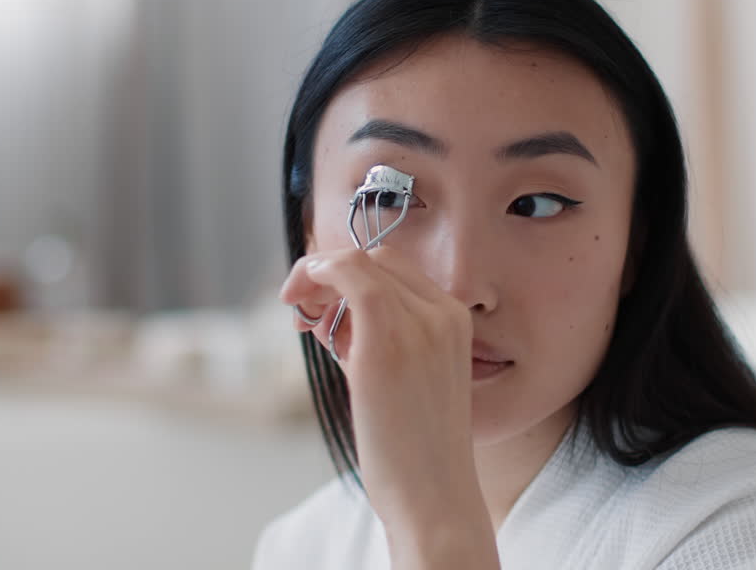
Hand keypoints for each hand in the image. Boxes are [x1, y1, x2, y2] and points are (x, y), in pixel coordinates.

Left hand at [280, 246, 491, 546]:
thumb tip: (327, 313)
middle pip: (373, 259)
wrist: (435, 496)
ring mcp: (416, 324)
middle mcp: (442, 313)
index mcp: (455, 319)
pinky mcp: (384, 341)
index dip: (349, 275)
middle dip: (328, 274)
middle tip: (303, 313)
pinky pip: (347, 276)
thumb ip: (378, 339)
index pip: (394, 268)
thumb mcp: (408, 379)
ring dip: (316, 282)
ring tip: (305, 326)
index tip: (321, 307)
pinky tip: (299, 306)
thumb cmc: (415, 449)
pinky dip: (316, 276)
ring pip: (355, 263)